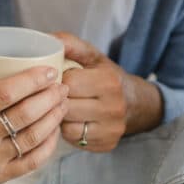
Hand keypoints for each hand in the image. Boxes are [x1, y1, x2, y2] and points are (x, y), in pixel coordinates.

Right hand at [0, 39, 69, 183]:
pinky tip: (55, 131)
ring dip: (53, 118)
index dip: (30, 80)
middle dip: (49, 97)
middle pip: (24, 114)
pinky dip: (48, 146)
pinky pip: (31, 161)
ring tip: (63, 103)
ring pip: (32, 137)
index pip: (3, 93)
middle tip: (62, 85)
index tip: (48, 71)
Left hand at [56, 33, 162, 152]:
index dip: (58, 80)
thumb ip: (70, 44)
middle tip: (57, 95)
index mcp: (109, 81)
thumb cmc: (107, 76)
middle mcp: (114, 107)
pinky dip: (70, 132)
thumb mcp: (93, 56)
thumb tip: (47, 39)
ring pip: (68, 129)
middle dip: (57, 101)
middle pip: (67, 107)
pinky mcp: (107, 144)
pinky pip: (76, 142)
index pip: (68, 82)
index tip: (58, 79)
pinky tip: (74, 122)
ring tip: (65, 109)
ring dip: (61, 119)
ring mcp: (112, 129)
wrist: (136, 102)